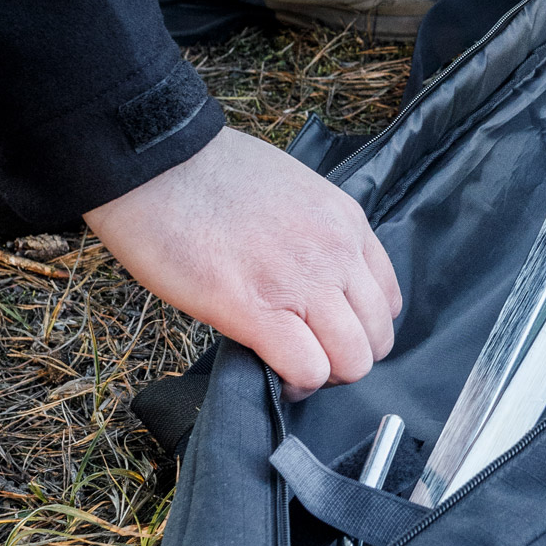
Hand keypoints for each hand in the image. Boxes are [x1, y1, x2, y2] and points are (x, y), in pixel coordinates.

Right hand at [86, 127, 401, 394]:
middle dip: (346, 358)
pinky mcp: (255, 310)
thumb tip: (307, 279)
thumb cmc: (209, 173)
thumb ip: (313, 237)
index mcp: (346, 223)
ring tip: (290, 366)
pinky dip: (293, 384)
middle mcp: (336, 254)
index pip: (388, 300)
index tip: (329, 331)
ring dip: (324, 375)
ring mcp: (301, 283)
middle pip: (377, 339)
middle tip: (307, 354)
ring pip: (352, 363)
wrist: (158, 161)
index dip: (360, 327)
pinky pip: (306, 370)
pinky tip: (271, 373)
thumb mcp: (291, 193)